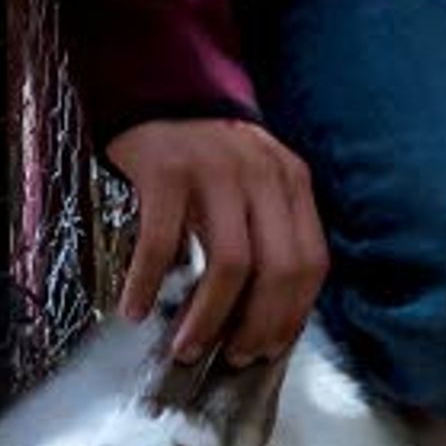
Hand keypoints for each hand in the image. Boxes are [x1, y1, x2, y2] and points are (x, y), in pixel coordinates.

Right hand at [107, 117, 328, 362]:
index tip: (266, 349)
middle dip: (257, 326)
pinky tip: (134, 309)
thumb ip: (267, 230)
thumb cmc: (205, 153)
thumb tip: (261, 317)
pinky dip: (148, 284)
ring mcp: (216, 170)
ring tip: (184, 349)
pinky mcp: (167, 170)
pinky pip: (163, 242)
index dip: (292, 314)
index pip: (311, 261)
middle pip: (278, 269)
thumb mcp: (255, 181)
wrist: (157, 86)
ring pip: (230, 264)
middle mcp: (262, 174)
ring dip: (208, 318)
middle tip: (230, 358)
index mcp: (291, 181)